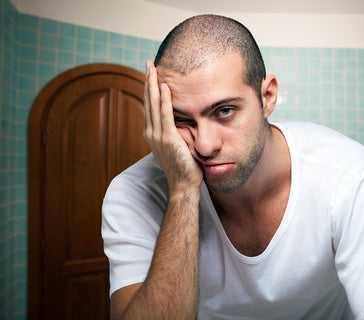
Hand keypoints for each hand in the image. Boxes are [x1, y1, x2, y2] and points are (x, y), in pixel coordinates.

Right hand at [143, 60, 202, 192]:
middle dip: (148, 81)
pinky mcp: (168, 139)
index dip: (149, 88)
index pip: (150, 105)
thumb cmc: (184, 166)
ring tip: (152, 68)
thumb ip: (177, 130)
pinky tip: (164, 86)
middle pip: (148, 101)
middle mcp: (151, 132)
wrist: (184, 184)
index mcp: (153, 133)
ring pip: (153, 104)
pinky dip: (164, 100)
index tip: (151, 73)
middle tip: (148, 63)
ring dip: (152, 85)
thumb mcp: (178, 144)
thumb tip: (185, 119)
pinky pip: (165, 115)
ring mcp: (158, 135)